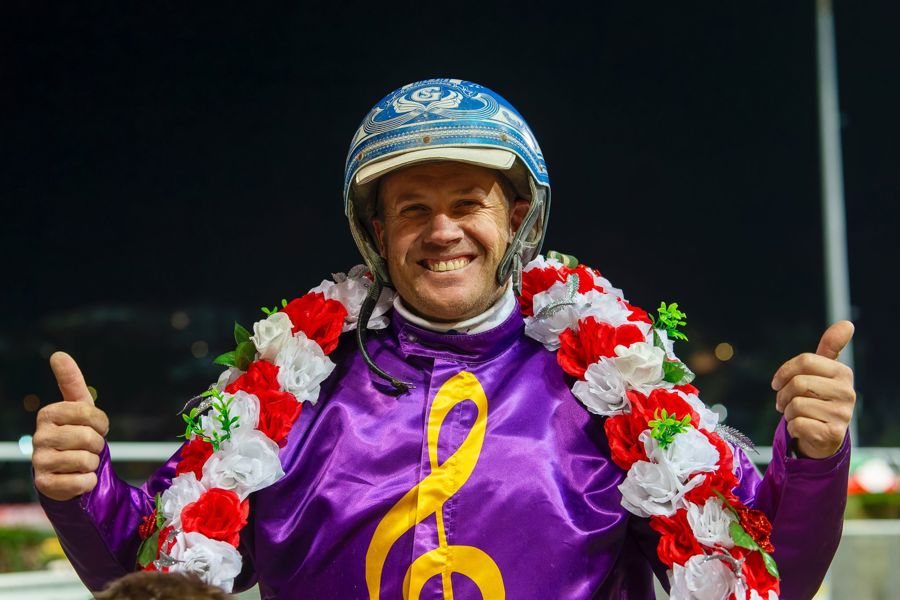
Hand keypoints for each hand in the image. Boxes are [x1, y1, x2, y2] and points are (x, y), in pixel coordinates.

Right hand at [33, 352, 109, 500]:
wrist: (67, 472)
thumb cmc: (77, 434)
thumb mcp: (79, 408)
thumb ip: (71, 381)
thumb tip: (58, 354)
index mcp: (48, 414)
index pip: (89, 413)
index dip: (101, 423)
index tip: (97, 427)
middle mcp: (39, 437)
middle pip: (88, 438)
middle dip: (97, 445)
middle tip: (89, 448)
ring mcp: (39, 462)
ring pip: (86, 460)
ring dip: (93, 464)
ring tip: (82, 463)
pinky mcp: (45, 485)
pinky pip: (80, 482)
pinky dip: (88, 482)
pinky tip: (78, 479)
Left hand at [771, 321, 855, 458]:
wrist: (824, 435)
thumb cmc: (818, 397)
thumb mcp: (823, 371)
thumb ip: (830, 347)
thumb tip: (847, 323)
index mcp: (843, 372)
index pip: (805, 361)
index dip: (783, 372)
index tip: (776, 382)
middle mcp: (848, 392)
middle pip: (798, 383)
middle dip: (782, 395)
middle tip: (782, 403)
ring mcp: (843, 414)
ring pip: (795, 405)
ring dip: (787, 412)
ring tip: (796, 415)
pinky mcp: (833, 434)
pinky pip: (797, 424)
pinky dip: (792, 427)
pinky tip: (803, 428)